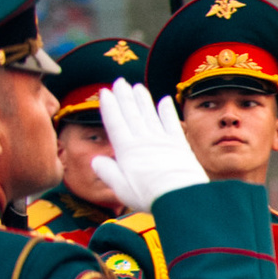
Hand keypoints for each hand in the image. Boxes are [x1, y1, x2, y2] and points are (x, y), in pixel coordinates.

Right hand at [89, 81, 206, 211]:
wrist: (181, 197)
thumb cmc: (149, 196)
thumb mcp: (121, 188)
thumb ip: (107, 172)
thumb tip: (96, 160)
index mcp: (127, 150)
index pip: (115, 122)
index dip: (109, 106)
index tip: (105, 92)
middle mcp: (144, 140)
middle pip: (132, 114)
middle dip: (125, 96)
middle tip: (120, 81)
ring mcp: (162, 140)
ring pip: (150, 114)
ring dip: (143, 99)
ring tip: (137, 86)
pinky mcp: (180, 145)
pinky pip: (172, 123)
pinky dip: (168, 111)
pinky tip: (165, 100)